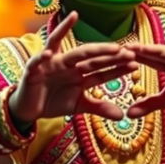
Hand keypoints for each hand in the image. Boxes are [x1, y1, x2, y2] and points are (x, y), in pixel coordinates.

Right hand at [9, 12, 138, 122]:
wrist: (28, 110)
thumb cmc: (53, 102)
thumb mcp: (79, 106)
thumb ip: (99, 107)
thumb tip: (122, 116)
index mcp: (79, 72)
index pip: (101, 68)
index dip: (117, 67)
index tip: (135, 64)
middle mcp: (68, 64)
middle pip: (91, 57)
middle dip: (108, 54)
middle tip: (128, 51)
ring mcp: (51, 64)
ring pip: (70, 53)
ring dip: (87, 50)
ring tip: (103, 47)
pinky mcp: (33, 69)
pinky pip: (37, 60)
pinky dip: (42, 57)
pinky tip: (49, 53)